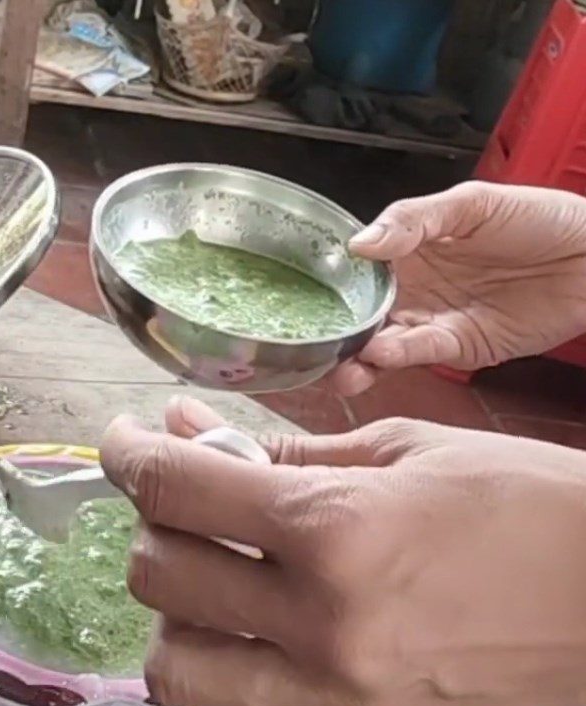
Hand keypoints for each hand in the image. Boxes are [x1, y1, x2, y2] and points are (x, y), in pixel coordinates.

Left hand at [101, 396, 585, 705]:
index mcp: (336, 530)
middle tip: (183, 500)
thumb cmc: (516, 500)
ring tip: (209, 576)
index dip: (129, 453)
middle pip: (159, 576)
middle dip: (154, 523)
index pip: (177, 489)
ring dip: (172, 610)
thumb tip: (188, 429)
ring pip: (177, 669)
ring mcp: (340, 699)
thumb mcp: (396, 450)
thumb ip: (278, 451)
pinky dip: (224, 673)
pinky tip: (253, 636)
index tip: (125, 441)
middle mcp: (325, 624)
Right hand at [333, 181, 585, 394]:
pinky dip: (399, 357)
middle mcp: (412, 289)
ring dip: (359, 358)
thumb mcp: (471, 203)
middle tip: (313, 346)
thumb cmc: (537, 218)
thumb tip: (361, 245)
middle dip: (336, 334)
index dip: (330, 284)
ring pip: (383, 344)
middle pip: (362, 315)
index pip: (356, 270)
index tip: (302, 295)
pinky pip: (422, 353)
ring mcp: (432, 320)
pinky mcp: (459, 347)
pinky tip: (381, 355)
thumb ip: (414, 220)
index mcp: (408, 251)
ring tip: (341, 366)